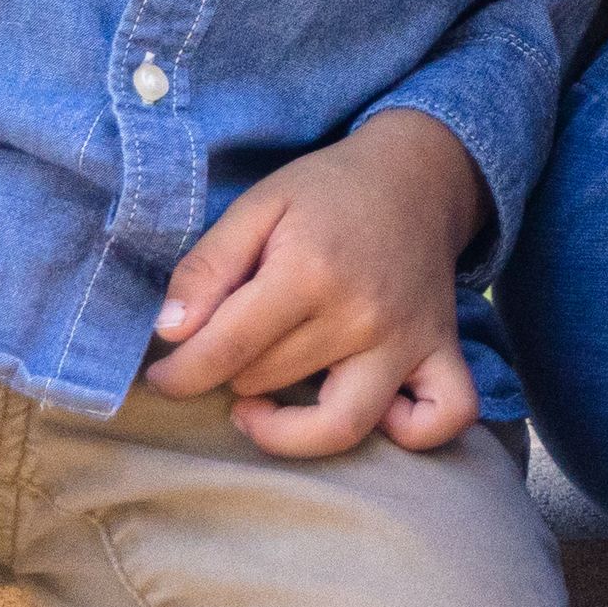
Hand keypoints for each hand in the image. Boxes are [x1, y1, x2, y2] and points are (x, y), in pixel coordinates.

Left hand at [147, 110, 493, 457]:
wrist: (416, 172)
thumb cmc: (327, 192)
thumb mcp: (256, 207)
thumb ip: (205, 267)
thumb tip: (170, 334)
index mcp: (310, 271)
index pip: (226, 351)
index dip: (179, 375)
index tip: (164, 376)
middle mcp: (363, 315)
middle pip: (271, 384)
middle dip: (230, 375)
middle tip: (226, 350)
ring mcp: (408, 339)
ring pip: (338, 425)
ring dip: (286, 425)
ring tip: (260, 403)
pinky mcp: (441, 351)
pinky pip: (444, 416)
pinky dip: (410, 433)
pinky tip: (368, 415)